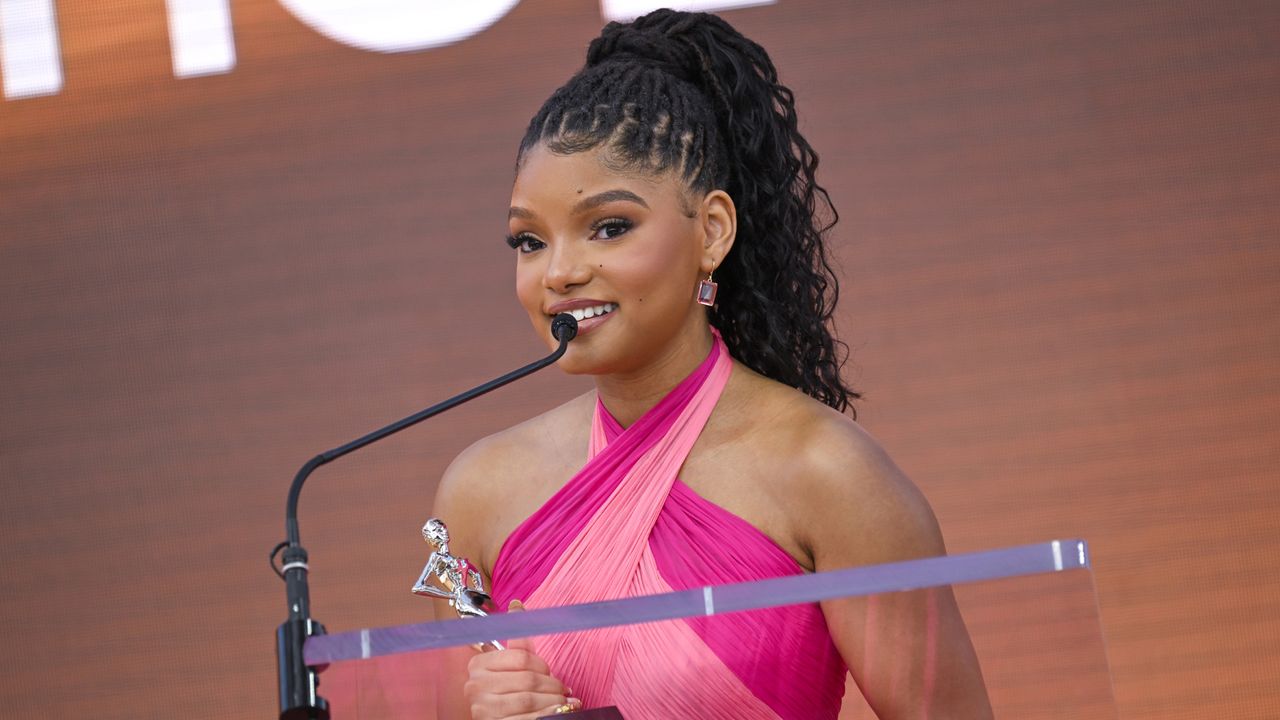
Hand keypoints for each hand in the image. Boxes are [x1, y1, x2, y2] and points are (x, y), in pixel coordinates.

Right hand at [464, 600, 582, 718]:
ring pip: (530, 699)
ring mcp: (484, 710)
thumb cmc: (508, 695)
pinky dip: (550, 714)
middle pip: (528, 678)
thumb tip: (517, 605)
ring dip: (554, 701)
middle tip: (562, 689)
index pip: (520, 657)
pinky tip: (560, 712)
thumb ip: (517, 643)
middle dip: (551, 684)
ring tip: (563, 701)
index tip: (548, 671)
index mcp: (479, 665)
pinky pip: (531, 718)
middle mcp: (475, 687)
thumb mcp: (510, 667)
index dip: (541, 664)